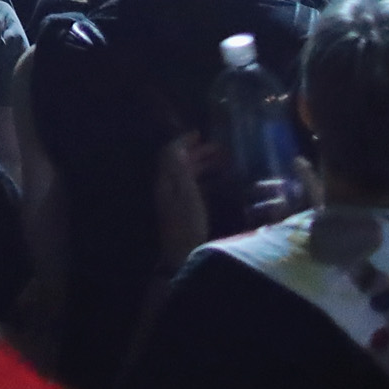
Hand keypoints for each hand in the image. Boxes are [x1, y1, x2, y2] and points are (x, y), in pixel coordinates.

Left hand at [150, 131, 210, 271]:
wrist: (183, 255)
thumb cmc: (187, 223)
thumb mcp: (186, 193)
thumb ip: (180, 169)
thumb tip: (176, 146)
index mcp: (166, 181)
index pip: (170, 154)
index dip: (183, 142)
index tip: (200, 134)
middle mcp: (167, 187)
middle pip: (179, 163)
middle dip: (197, 152)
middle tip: (219, 148)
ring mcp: (174, 200)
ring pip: (186, 175)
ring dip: (202, 164)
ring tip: (223, 161)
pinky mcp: (183, 211)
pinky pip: (192, 187)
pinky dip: (204, 179)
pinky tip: (218, 182)